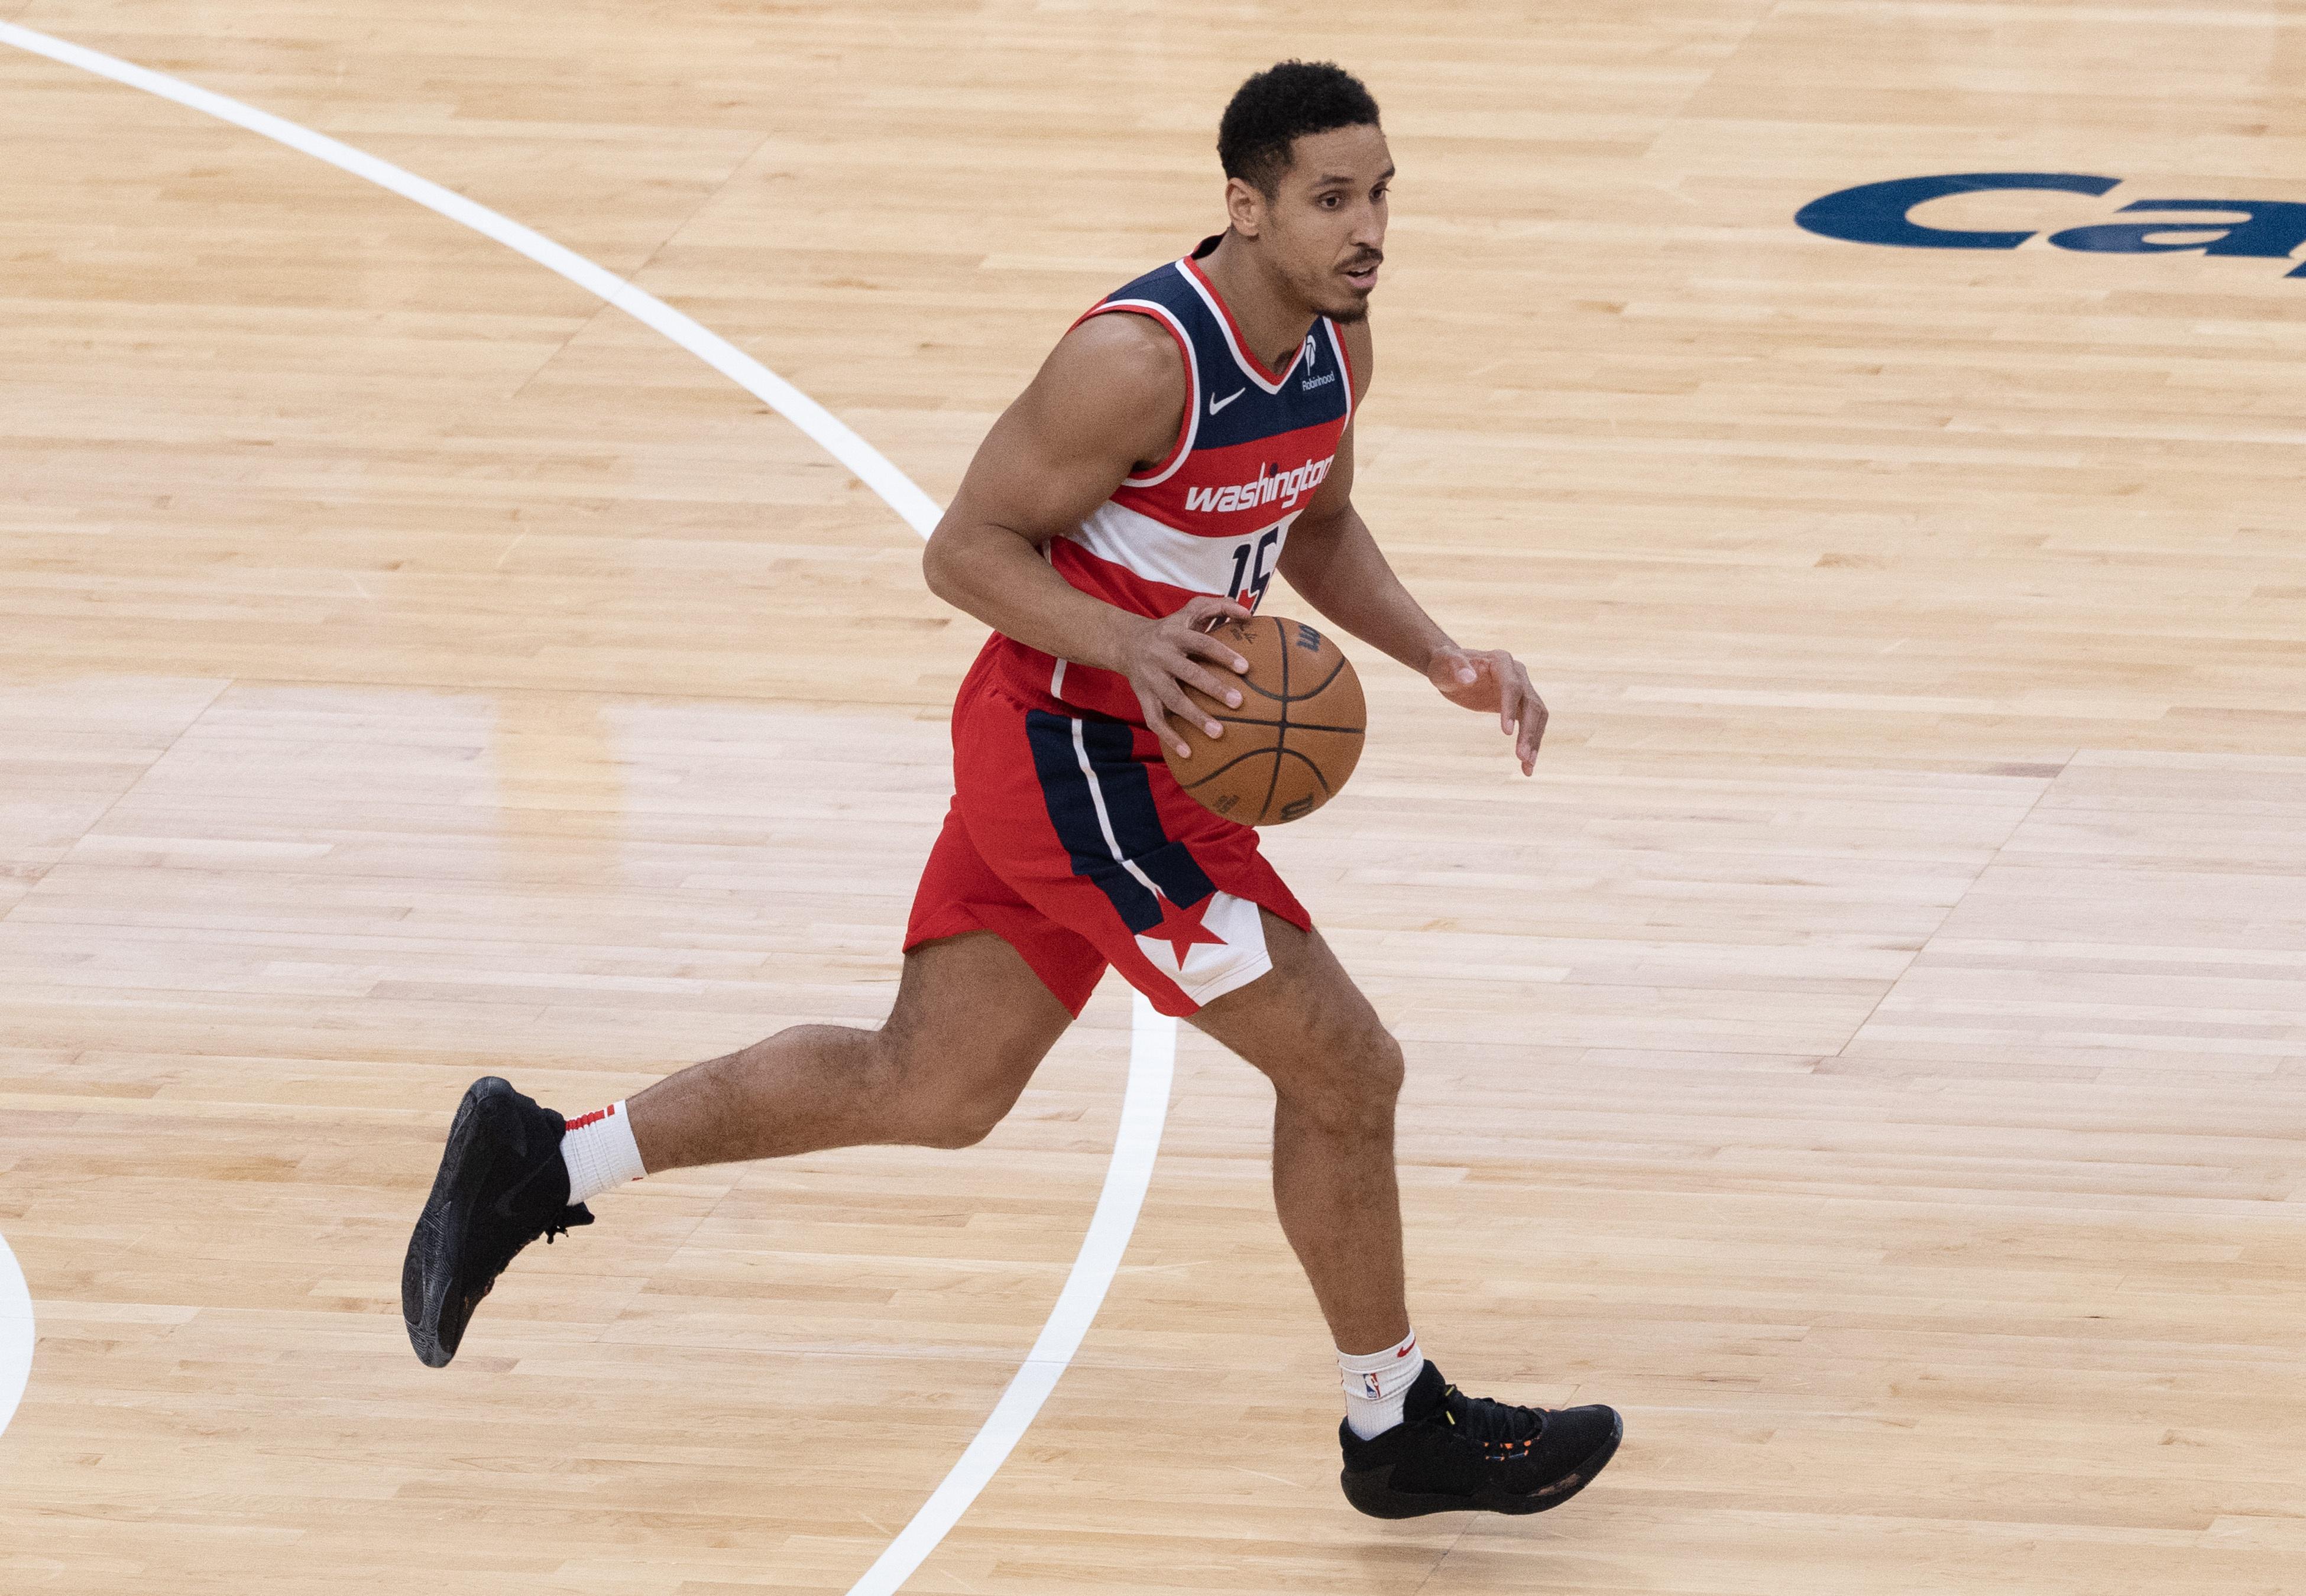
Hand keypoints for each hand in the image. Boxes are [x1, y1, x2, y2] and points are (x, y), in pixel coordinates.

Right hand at [1118, 597, 1253, 756]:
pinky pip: (1155, 719)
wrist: (1126, 642)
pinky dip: (1169, 738)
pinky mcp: (1142, 696)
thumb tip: (1249, 613)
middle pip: (1188, 673)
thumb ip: (1219, 606)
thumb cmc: (1171, 627)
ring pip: (1173, 700)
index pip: (1202, 643)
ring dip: (1195, 717)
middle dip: (1213, 688)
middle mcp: (1161, 655)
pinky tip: (1188, 753)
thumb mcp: (1190, 610)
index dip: (1223, 654)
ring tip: (1219, 733)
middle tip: (1239, 702)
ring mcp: (1151, 678)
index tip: (1245, 668)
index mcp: (1176, 633)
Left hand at [1428, 644, 1547, 774]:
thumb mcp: (1443, 664)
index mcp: (1501, 661)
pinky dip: (1531, 744)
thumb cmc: (1445, 665)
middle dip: (1528, 731)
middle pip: (1531, 704)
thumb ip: (1455, 667)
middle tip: (1522, 756)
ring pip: (1537, 716)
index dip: (1510, 709)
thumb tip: (1468, 678)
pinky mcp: (1520, 705)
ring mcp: (1522, 690)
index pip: (1512, 686)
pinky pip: (1531, 725)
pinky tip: (1527, 766)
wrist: (1451, 670)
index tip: (1506, 733)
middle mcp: (1518, 674)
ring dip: (1534, 741)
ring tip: (1528, 766)